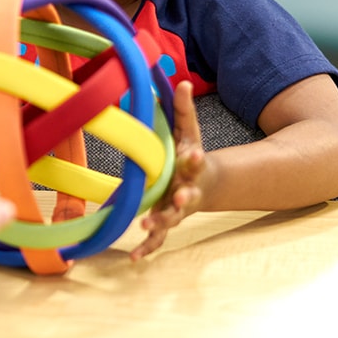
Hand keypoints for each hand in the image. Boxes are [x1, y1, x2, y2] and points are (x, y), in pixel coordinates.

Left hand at [129, 80, 213, 260]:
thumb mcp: (188, 130)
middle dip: (183, 197)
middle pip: (187, 196)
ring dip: (160, 223)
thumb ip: (184, 109)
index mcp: (192, 166)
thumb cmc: (188, 152)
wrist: (204, 182)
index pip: (195, 161)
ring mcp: (177, 209)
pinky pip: (158, 239)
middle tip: (179, 197)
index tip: (192, 153)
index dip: (193, 158)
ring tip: (146, 226)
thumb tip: (182, 80)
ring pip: (171, 219)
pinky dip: (148, 248)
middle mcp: (186, 190)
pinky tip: (134, 257)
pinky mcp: (167, 221)